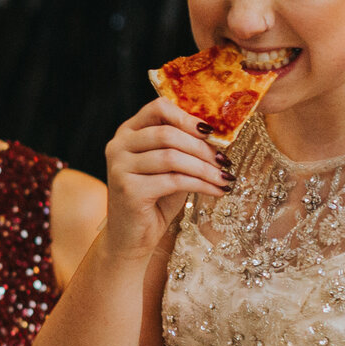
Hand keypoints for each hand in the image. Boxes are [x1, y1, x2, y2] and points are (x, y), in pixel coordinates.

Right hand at [100, 96, 228, 258]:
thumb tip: (220, 134)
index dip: (187, 116)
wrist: (132, 237)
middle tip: (225, 161)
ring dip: (205, 168)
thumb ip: (184, 147)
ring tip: (225, 178)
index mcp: (128, 132)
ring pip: (172, 157)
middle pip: (168, 133)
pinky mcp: (129, 190)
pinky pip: (174, 180)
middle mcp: (118, 146)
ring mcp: (120, 167)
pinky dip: (201, 185)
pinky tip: (217, 191)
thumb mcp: (171, 167)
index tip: (212, 132)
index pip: (158, 108)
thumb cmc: (155, 199)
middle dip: (202, 147)